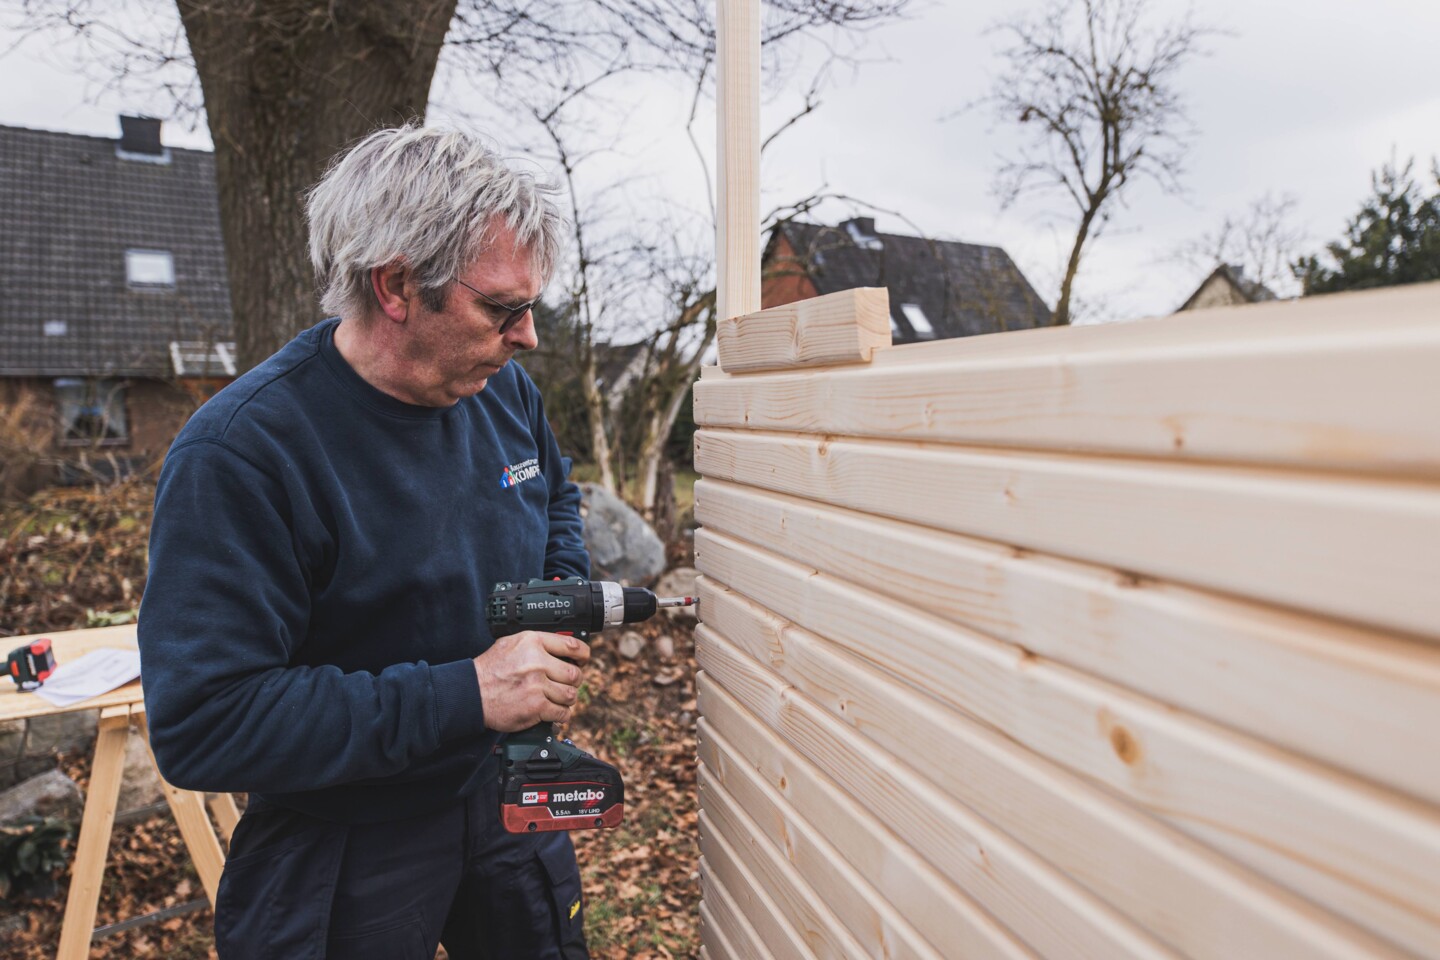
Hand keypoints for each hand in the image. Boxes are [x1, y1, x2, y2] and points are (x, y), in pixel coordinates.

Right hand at [472, 631, 589, 731]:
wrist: (471, 693)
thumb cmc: (490, 670)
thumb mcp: (511, 644)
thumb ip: (536, 643)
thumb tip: (561, 647)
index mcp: (533, 642)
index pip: (573, 646)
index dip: (583, 655)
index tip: (583, 660)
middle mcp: (537, 662)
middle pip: (575, 673)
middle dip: (574, 681)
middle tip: (566, 684)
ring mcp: (537, 685)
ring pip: (570, 694)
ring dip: (566, 699)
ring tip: (556, 698)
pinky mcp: (536, 707)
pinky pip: (562, 712)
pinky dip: (561, 715)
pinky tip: (552, 711)